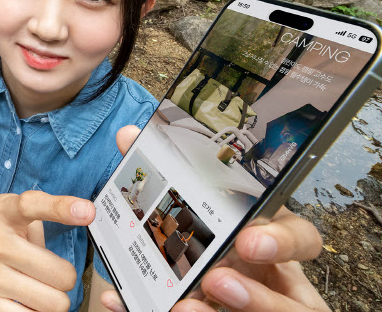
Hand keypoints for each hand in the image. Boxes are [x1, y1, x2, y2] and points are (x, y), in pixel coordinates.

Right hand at [0, 192, 95, 311]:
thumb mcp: (10, 209)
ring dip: (53, 298)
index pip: (34, 205)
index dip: (62, 208)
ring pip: (52, 304)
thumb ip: (44, 222)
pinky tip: (24, 299)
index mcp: (2, 211)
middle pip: (61, 275)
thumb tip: (75, 245)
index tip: (86, 212)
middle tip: (51, 272)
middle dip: (64, 277)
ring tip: (38, 286)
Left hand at [98, 126, 328, 311]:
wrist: (192, 287)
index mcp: (269, 240)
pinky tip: (153, 311)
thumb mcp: (197, 211)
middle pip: (293, 295)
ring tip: (186, 306)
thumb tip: (129, 136)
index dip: (283, 241)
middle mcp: (277, 280)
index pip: (301, 237)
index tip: (248, 240)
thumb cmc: (208, 243)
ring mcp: (268, 309)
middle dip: (257, 293)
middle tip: (215, 280)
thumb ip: (162, 177)